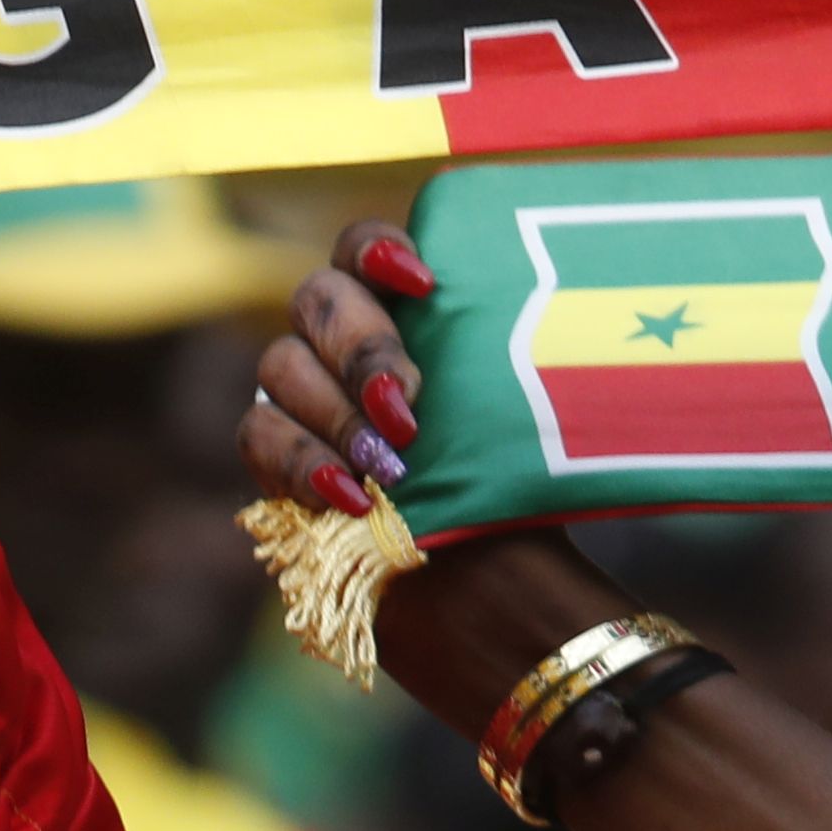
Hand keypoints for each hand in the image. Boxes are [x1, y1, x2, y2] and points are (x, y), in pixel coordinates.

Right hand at [241, 218, 632, 727]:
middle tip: (408, 402)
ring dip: (336, 412)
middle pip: (317, 300)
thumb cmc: (506, 487)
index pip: (362, 247)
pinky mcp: (272, 452)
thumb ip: (510, 365)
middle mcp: (337, 339)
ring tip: (389, 465)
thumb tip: (573, 323)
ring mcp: (299, 392)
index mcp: (396, 307)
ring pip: (281, 365)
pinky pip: (258, 434)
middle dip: (363, 349)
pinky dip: (302, 462)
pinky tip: (349, 496)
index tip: (425, 281)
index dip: (378, 250)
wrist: (478, 583)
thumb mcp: (522, 417)